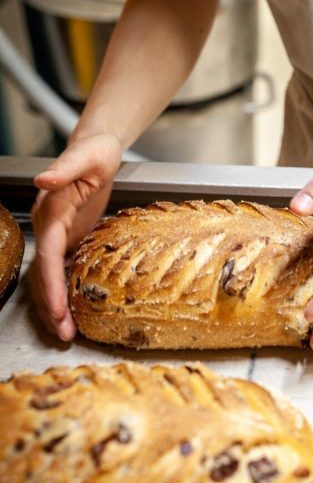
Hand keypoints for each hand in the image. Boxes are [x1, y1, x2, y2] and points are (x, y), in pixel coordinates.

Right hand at [30, 133, 121, 340]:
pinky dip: (67, 292)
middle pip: (45, 274)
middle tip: (64, 334)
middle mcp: (49, 227)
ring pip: (51, 276)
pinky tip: (75, 311)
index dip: (52, 285)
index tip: (59, 309)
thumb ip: (65, 168)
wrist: (98, 149)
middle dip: (52, 305)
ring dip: (57, 305)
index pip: (48, 256)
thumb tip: (44, 177)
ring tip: (67, 332)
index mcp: (52, 213)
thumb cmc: (95, 152)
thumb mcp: (86, 156)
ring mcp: (58, 234)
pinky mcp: (69, 239)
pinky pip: (63, 271)